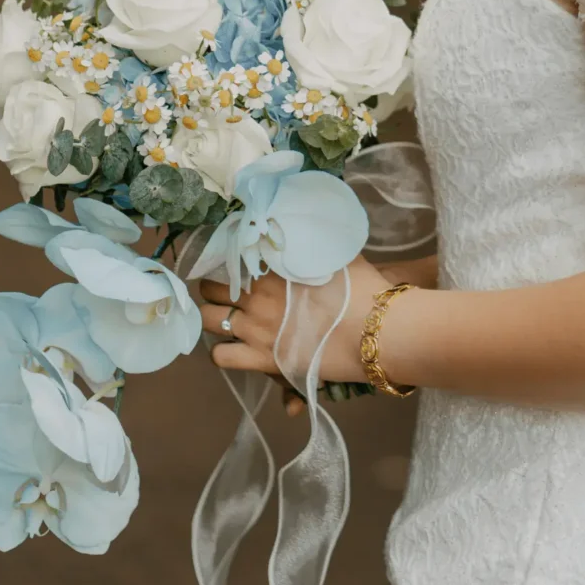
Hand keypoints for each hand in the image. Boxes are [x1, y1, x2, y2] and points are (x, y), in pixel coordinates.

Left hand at [199, 256, 392, 387]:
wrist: (376, 331)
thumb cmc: (361, 290)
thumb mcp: (337, 256)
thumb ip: (314, 243)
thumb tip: (304, 225)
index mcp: (272, 267)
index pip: (229, 257)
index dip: (224, 259)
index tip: (229, 262)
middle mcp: (257, 295)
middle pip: (211, 287)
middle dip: (214, 287)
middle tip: (226, 291)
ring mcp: (255, 328)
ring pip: (208, 320)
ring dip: (213, 316)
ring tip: (225, 318)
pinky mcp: (261, 359)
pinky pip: (221, 356)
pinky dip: (221, 352)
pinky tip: (232, 347)